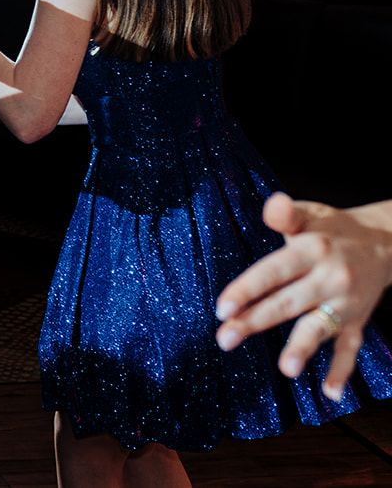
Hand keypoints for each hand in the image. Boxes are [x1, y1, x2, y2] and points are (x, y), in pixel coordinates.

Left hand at [216, 193, 391, 400]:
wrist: (386, 242)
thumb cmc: (332, 228)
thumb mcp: (311, 213)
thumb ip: (286, 213)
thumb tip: (273, 204)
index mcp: (311, 250)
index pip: (274, 271)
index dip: (247, 288)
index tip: (222, 307)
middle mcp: (330, 278)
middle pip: (288, 303)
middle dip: (255, 321)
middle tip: (225, 338)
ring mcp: (346, 302)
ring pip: (320, 327)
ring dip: (302, 348)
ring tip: (285, 369)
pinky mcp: (359, 320)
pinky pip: (351, 347)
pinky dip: (343, 371)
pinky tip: (330, 393)